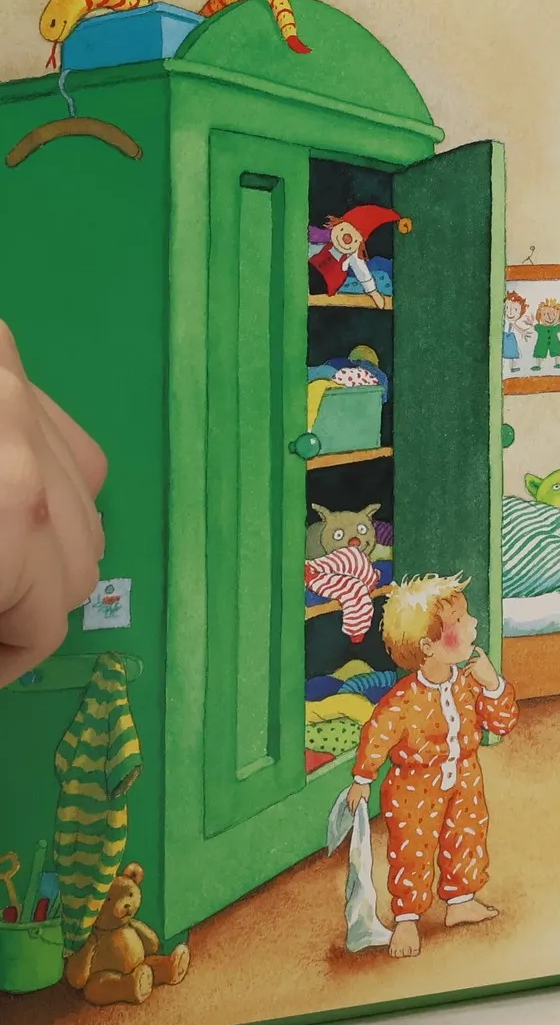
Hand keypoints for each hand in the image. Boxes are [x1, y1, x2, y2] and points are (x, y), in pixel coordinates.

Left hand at [0, 321, 107, 690]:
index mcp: (6, 517)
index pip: (42, 623)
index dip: (0, 663)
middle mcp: (31, 459)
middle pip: (77, 568)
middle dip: (22, 610)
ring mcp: (24, 401)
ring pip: (85, 504)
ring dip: (40, 549)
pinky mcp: (8, 362)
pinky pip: (66, 445)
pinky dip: (46, 482)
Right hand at [345, 781, 369, 811]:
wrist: (361, 779)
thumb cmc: (365, 788)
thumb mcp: (366, 795)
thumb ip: (364, 801)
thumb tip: (363, 806)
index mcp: (356, 800)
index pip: (354, 808)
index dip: (354, 812)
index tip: (355, 815)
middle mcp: (351, 799)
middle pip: (350, 807)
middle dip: (351, 810)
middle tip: (353, 814)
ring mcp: (349, 795)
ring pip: (348, 804)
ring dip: (349, 807)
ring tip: (351, 810)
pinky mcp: (349, 793)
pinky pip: (347, 800)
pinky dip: (348, 803)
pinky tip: (350, 803)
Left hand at [468, 649, 499, 690]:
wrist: (491, 679)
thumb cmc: (490, 675)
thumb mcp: (488, 666)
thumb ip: (482, 664)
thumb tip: (475, 666)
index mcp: (485, 658)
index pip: (480, 651)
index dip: (477, 649)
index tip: (475, 647)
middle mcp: (480, 659)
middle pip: (472, 659)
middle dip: (470, 663)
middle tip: (468, 666)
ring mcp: (476, 663)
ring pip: (468, 665)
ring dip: (466, 668)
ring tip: (465, 671)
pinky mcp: (473, 668)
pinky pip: (467, 670)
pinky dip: (466, 673)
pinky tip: (466, 675)